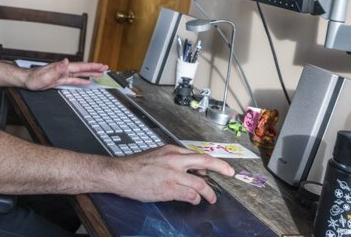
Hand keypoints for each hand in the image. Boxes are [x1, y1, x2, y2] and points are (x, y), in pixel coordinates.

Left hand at [23, 59, 107, 90]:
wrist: (27, 81)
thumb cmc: (35, 78)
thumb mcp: (46, 74)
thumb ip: (57, 68)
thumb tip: (66, 61)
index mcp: (63, 68)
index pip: (81, 67)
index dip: (91, 66)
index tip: (101, 65)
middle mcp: (64, 70)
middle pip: (83, 69)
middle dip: (94, 68)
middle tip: (105, 68)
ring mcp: (63, 75)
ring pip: (80, 74)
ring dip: (90, 73)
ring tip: (100, 73)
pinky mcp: (60, 80)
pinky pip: (74, 80)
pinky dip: (81, 80)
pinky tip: (87, 81)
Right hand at [114, 145, 234, 203]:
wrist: (120, 173)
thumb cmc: (134, 166)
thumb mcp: (155, 155)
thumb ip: (171, 160)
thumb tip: (187, 169)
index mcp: (170, 150)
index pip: (195, 155)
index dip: (208, 163)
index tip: (215, 168)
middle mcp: (174, 159)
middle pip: (205, 161)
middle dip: (221, 167)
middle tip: (230, 173)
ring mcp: (173, 174)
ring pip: (200, 182)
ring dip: (209, 192)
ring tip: (211, 198)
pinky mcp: (169, 188)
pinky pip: (190, 194)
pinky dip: (196, 198)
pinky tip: (195, 201)